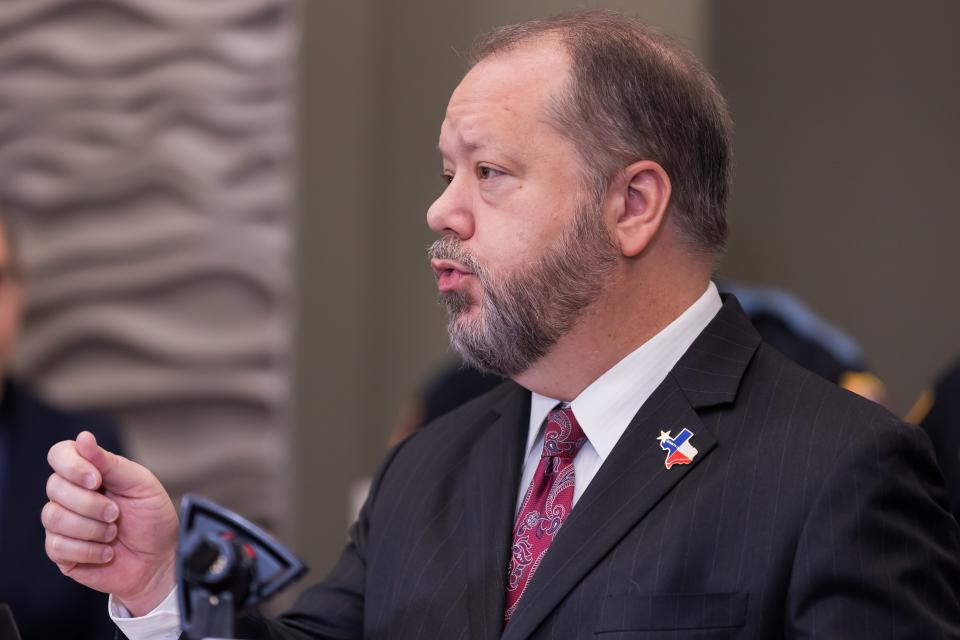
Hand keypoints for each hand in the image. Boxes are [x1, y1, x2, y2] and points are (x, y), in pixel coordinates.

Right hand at [43, 431, 178, 615]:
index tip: (96, 480)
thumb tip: (83, 437)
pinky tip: (107, 552)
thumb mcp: (140, 484)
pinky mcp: (61, 552)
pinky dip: (88, 550)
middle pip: (54, 487)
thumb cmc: (153, 518)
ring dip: (91, 528)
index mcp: (90, 472)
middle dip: (90, 503)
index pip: (60, 454)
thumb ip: (111, 462)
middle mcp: (71, 495)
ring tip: (114, 533)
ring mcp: (63, 524)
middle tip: (116, 514)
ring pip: (52, 517)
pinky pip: (57, 546)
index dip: (72, 466)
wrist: (160, 559)